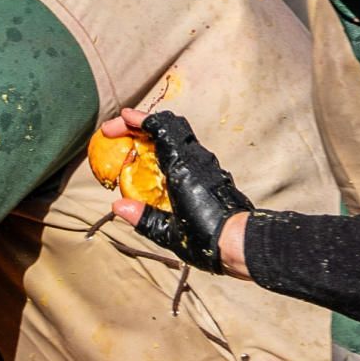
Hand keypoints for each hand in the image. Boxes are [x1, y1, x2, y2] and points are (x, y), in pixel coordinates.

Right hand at [121, 109, 253, 272]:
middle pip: (170, 125)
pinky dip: (166, 147)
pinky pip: (185, 150)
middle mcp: (197, 160)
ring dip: (155, 134)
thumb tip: (118, 207)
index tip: (123, 118)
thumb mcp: (168, 232)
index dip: (141, 120)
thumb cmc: (208, 239)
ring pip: (179, 135)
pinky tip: (154, 162)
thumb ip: (143, 218)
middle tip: (121, 131)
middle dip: (143, 123)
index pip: (162, 130)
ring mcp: (207, 164)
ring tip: (133, 144)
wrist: (241, 242)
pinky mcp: (212, 172)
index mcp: (183, 170)